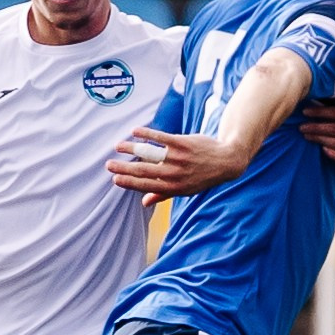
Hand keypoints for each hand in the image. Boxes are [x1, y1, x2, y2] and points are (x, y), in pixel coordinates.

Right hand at [107, 127, 246, 201]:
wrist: (226, 161)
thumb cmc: (203, 176)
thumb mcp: (186, 189)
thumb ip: (163, 194)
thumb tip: (144, 202)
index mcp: (174, 188)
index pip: (146, 186)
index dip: (129, 183)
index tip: (114, 179)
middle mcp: (175, 174)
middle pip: (144, 171)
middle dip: (124, 169)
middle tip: (109, 165)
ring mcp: (179, 158)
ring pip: (150, 154)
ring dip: (131, 149)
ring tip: (118, 146)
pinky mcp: (183, 143)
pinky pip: (162, 137)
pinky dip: (147, 134)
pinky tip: (134, 131)